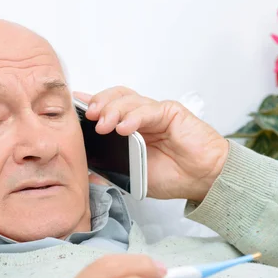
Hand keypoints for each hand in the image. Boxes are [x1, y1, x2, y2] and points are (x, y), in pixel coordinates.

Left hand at [74, 88, 228, 200]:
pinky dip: (134, 116)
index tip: (75, 109)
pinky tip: (125, 127)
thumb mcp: (133, 178)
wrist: (202, 179)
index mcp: (132, 129)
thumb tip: (88, 174)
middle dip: (99, 104)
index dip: (92, 105)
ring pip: (129, 99)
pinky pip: (149, 109)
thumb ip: (111, 171)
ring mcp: (156, 113)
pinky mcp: (171, 112)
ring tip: (104, 124)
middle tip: (89, 117)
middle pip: (116, 97)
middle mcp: (142, 117)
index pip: (108, 108)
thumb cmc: (174, 176)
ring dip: (113, 109)